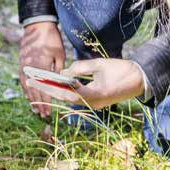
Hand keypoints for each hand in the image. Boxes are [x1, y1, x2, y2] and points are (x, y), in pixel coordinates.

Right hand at [19, 21, 65, 118]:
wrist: (37, 25)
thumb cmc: (52, 39)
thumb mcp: (60, 54)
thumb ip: (59, 70)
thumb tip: (60, 84)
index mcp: (41, 67)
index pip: (44, 89)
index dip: (46, 102)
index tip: (49, 111)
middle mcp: (31, 68)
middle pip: (35, 90)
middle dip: (39, 104)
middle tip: (44, 115)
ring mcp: (24, 66)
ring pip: (27, 87)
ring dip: (32, 99)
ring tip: (36, 109)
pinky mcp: (22, 63)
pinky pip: (23, 80)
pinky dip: (26, 90)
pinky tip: (29, 96)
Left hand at [26, 58, 143, 109]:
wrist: (140, 80)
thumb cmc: (122, 70)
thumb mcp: (99, 64)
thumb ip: (80, 68)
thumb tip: (63, 72)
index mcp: (93, 94)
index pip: (65, 91)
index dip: (49, 85)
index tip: (35, 79)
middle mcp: (91, 103)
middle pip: (63, 97)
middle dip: (46, 88)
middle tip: (29, 80)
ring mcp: (93, 104)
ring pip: (68, 98)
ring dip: (54, 90)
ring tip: (38, 80)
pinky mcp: (95, 101)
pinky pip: (76, 97)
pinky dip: (64, 91)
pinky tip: (55, 84)